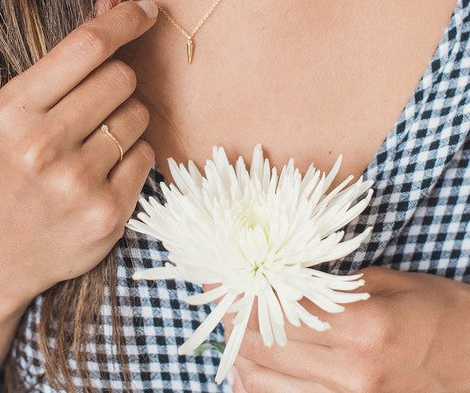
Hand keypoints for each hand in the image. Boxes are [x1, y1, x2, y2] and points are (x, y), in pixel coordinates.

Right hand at [0, 0, 158, 313]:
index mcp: (13, 110)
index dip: (125, 19)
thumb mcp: (18, 111)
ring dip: (127, 121)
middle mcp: (42, 145)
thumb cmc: (8, 171)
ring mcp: (77, 182)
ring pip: (140, 116)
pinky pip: (149, 155)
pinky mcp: (108, 211)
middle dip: (120, 82)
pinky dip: (135, 156)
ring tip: (94, 145)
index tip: (147, 9)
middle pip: (122, 78)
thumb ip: (67, 56)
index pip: (87, 45)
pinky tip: (104, 173)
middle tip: (97, 104)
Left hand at [205, 267, 469, 391]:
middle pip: (261, 349)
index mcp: (363, 329)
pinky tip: (254, 368)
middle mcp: (351, 375)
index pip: (274, 310)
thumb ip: (329, 284)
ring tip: (236, 331)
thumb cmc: (441, 316)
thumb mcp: (390, 284)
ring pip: (263, 385)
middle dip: (234, 321)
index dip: (238, 293)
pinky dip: (259, 387)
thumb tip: (275, 279)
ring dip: (240, 355)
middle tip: (224, 299)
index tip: (218, 277)